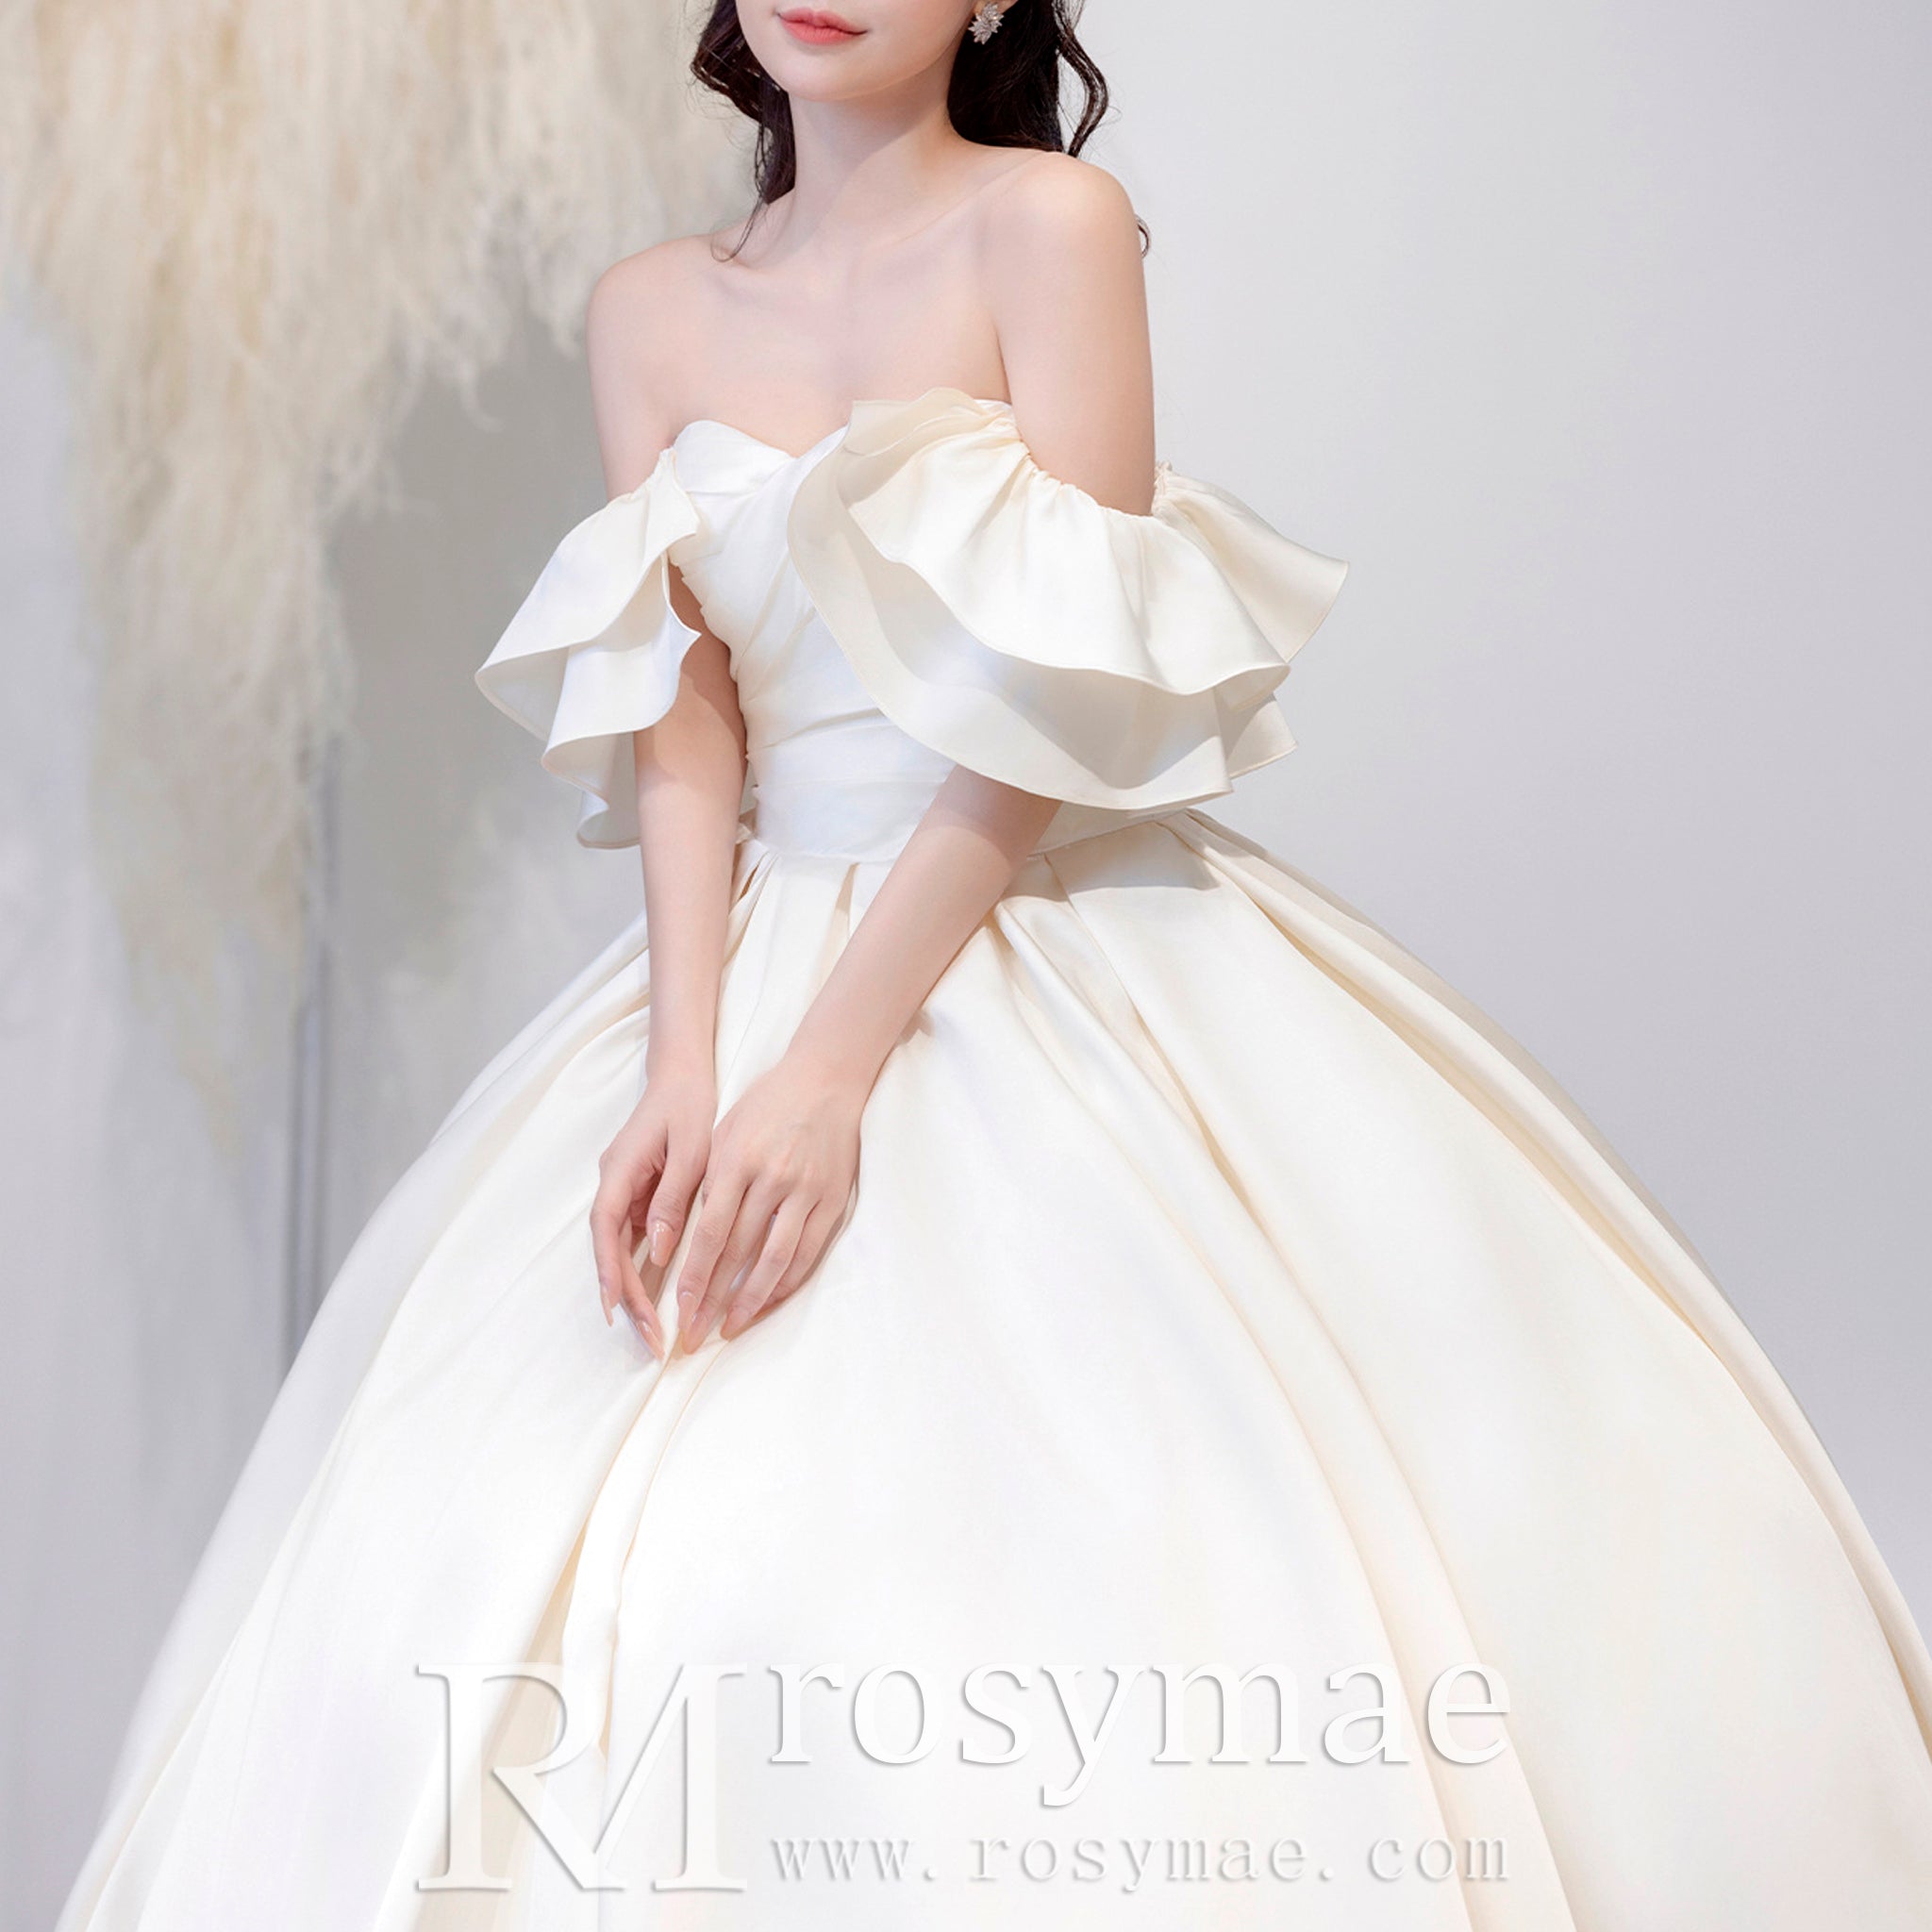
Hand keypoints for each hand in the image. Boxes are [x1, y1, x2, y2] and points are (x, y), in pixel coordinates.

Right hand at [589, 1057, 715, 1356]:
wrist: (683, 1074)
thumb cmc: (688, 1105)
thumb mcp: (690, 1150)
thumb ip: (673, 1199)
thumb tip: (659, 1250)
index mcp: (620, 1171)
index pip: (605, 1230)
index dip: (610, 1273)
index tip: (618, 1311)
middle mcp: (614, 1184)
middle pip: (609, 1250)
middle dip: (626, 1297)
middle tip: (652, 1339)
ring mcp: (624, 1191)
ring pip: (620, 1249)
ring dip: (634, 1289)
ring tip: (656, 1332)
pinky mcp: (639, 1194)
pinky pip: (636, 1240)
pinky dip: (645, 1270)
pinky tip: (660, 1300)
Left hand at [673, 1052, 862, 1349]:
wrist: (826, 1079)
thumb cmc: (767, 1103)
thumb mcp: (726, 1131)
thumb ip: (710, 1181)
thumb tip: (692, 1235)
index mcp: (739, 1159)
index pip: (713, 1231)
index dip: (696, 1274)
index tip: (680, 1308)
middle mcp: (774, 1178)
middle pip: (740, 1253)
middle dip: (714, 1298)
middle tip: (695, 1334)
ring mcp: (807, 1191)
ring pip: (776, 1260)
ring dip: (751, 1301)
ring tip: (730, 1329)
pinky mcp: (833, 1199)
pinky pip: (807, 1252)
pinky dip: (786, 1282)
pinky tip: (767, 1301)